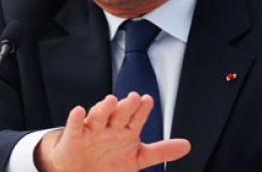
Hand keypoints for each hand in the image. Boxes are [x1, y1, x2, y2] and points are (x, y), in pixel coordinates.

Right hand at [35, 93, 190, 171]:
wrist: (80, 171)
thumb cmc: (109, 161)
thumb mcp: (137, 158)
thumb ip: (160, 151)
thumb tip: (186, 145)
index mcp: (127, 130)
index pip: (137, 117)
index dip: (142, 110)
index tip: (148, 100)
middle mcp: (110, 126)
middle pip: (119, 114)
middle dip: (126, 106)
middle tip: (134, 98)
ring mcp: (92, 130)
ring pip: (99, 116)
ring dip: (104, 108)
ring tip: (112, 100)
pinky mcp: (74, 137)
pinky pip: (75, 126)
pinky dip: (76, 119)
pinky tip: (79, 111)